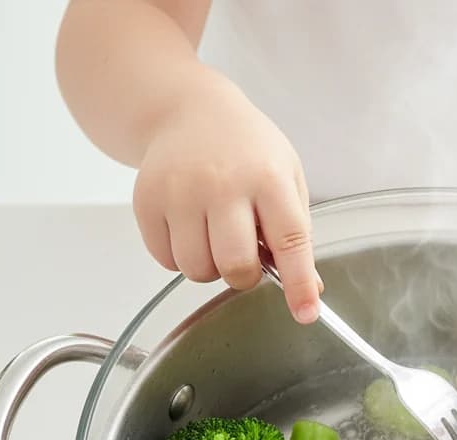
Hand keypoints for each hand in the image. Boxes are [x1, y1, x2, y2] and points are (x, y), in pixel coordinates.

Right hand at [133, 72, 319, 323]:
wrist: (186, 109)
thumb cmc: (245, 150)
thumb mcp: (286, 178)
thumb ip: (298, 234)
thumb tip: (310, 289)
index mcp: (269, 178)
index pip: (290, 241)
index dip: (299, 284)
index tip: (305, 313)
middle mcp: (222, 183)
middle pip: (235, 266)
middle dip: (244, 276)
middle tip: (245, 256)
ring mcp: (180, 191)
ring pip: (197, 270)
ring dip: (209, 267)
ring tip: (214, 236)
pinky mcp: (146, 200)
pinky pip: (165, 260)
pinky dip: (180, 256)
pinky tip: (189, 227)